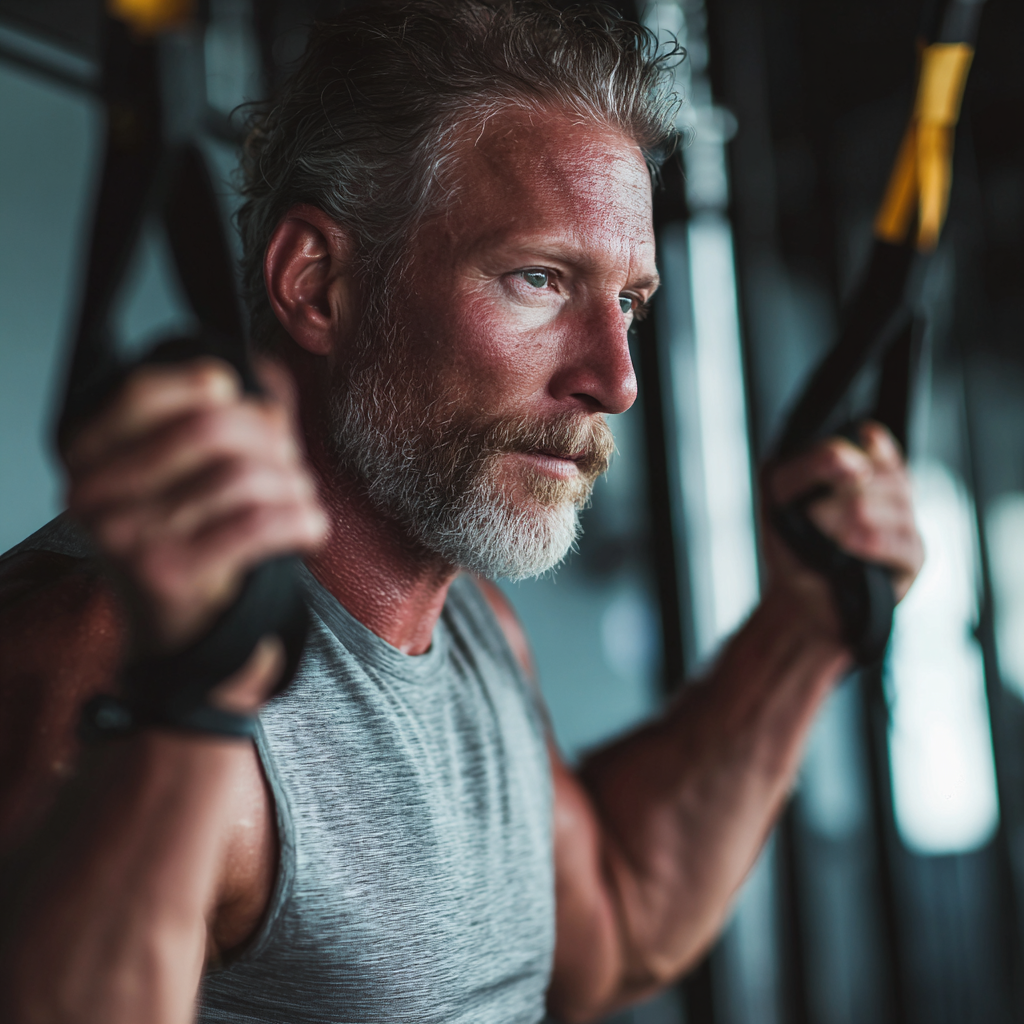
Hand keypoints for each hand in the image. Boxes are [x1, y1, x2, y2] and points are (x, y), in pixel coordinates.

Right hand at [64, 358, 327, 663]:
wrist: (172, 634)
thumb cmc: (182, 540)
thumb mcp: (173, 477)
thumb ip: (209, 419)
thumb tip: (269, 376)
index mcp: (87, 457)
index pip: (143, 393)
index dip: (203, 384)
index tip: (238, 394)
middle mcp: (97, 494)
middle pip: (207, 428)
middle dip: (268, 435)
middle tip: (290, 455)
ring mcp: (130, 536)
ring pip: (241, 475)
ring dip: (292, 481)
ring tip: (302, 494)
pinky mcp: (171, 574)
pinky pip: (259, 524)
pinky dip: (301, 519)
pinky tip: (313, 526)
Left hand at [763, 421, 923, 643]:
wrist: (800, 596)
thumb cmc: (793, 542)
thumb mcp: (782, 491)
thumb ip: (811, 465)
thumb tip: (854, 463)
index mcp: (866, 461)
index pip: (869, 439)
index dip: (836, 460)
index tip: (814, 483)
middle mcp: (893, 486)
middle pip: (868, 476)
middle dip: (828, 502)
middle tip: (812, 523)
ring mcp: (909, 520)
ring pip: (872, 508)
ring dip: (836, 527)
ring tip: (827, 543)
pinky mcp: (915, 555)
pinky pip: (894, 542)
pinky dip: (863, 547)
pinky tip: (848, 551)